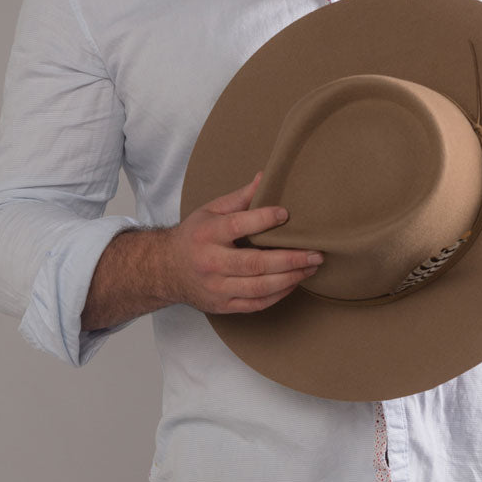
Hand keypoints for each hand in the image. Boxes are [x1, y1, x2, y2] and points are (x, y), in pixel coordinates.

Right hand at [166, 173, 322, 313]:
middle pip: (254, 264)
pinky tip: (294, 282)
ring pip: (259, 287)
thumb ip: (240, 197)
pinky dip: (279, 294)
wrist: (165, 270)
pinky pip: (256, 304)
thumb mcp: (210, 210)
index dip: (263, 219)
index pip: (237, 226)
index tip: (286, 214)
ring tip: (311, 267)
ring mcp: (216, 287)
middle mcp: (210, 262)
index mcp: (207, 234)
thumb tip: (266, 176)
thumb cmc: (195, 236)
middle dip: (290, 259)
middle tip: (316, 253)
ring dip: (290, 278)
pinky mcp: (223, 305)